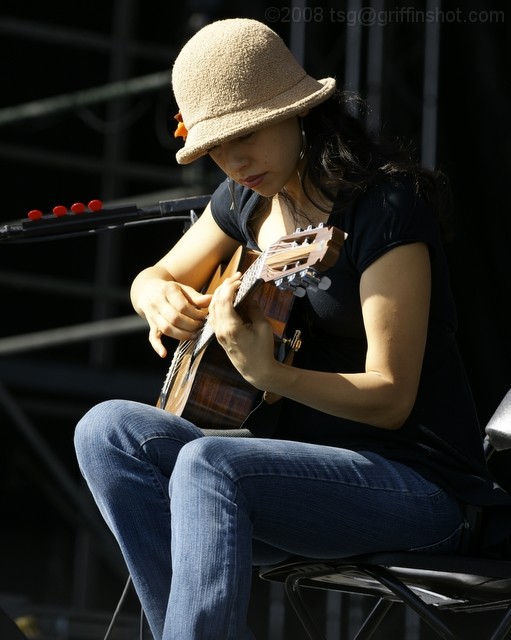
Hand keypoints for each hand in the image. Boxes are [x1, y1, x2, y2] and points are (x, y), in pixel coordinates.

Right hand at [137, 279, 211, 356]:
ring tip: (194, 335)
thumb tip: (212, 300)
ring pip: (166, 328)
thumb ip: (197, 297)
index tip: (204, 317)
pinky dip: (157, 346)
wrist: (148, 290)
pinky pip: (152, 337)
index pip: (183, 306)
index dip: (196, 314)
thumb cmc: (171, 291)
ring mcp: (153, 315)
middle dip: (191, 325)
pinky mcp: (151, 325)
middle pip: (175, 318)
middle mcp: (158, 302)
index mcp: (168, 290)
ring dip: (182, 335)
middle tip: (200, 327)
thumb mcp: (184, 289)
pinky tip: (164, 354)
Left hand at [208, 273, 276, 387]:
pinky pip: (214, 315)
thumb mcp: (263, 327)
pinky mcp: (219, 335)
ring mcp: (218, 333)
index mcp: (231, 327)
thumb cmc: (262, 350)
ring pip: (212, 308)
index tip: (240, 279)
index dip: (230, 287)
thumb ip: (254, 310)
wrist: (257, 371)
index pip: (224, 300)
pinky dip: (218, 303)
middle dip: (224, 286)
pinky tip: (227, 298)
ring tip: (231, 284)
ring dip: (220, 294)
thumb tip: (249, 297)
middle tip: (236, 277)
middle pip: (215, 301)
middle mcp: (221, 330)